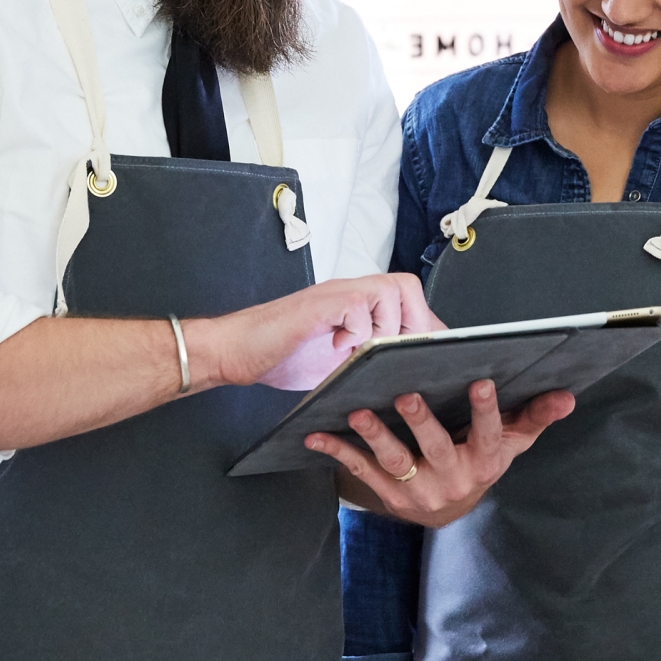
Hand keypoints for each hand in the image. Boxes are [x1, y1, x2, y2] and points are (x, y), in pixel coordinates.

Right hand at [188, 274, 435, 392]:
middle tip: (393, 355)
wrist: (236, 350)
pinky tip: (337, 347)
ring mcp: (335, 294)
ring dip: (386, 326)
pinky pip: (359, 306)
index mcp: (359, 304)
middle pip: (407, 286)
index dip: (424, 326)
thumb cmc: (282, 355)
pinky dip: (357, 331)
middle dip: (412, 324)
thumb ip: (366, 354)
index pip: (410, 301)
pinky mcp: (319, 303)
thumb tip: (406, 374)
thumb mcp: (338, 359)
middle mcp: (350, 291)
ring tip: (364, 350)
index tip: (424, 358)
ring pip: (390, 291)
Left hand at [307, 378, 574, 525]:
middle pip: (436, 448)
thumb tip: (567, 395)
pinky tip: (316, 433)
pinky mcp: (388, 493)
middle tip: (406, 394)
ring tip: (357, 412)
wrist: (449, 510)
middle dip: (421, 422)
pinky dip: (338, 451)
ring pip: (394, 460)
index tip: (482, 382)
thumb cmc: (482, 460)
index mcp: (484, 460)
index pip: (488, 434)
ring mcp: (416, 489)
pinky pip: (361, 470)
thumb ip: (536, 416)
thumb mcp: (512, 443)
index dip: (486, 411)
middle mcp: (451, 478)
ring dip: (374, 435)